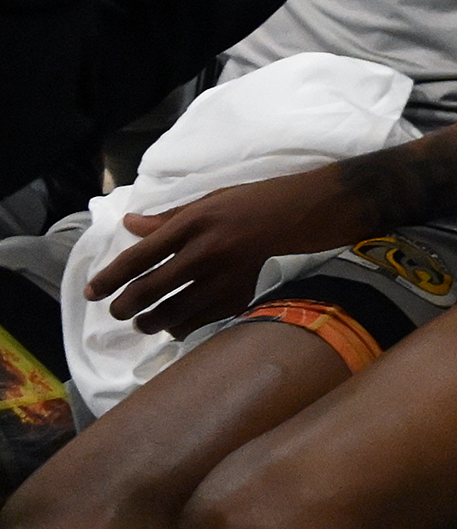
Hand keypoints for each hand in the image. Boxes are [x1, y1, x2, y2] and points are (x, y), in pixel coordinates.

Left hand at [88, 165, 377, 337]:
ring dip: (152, 322)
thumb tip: (129, 226)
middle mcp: (205, 252)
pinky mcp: (240, 293)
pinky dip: (185, 326)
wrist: (292, 216)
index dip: (110, 278)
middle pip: (152, 289)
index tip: (91, 293)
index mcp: (192, 224)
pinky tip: (176, 326)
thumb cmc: (244, 204)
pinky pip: (204, 319)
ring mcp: (224, 277)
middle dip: (126, 307)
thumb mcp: (203, 201)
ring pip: (176, 311)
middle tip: (118, 313)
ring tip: (143, 324)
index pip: (139, 257)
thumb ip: (166, 219)